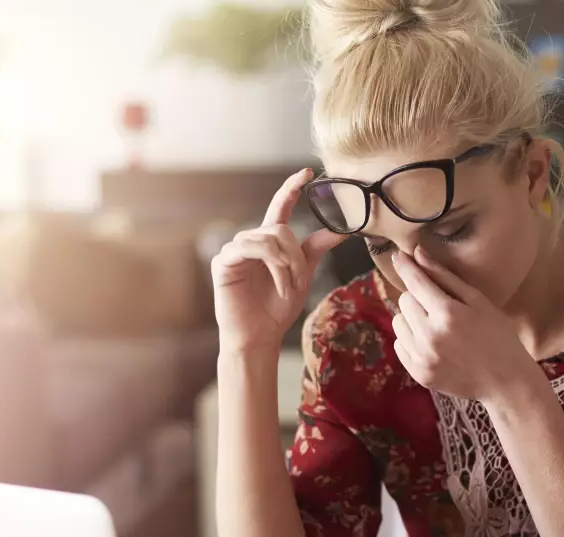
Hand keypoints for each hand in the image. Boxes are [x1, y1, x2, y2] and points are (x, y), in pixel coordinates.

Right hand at [212, 168, 346, 354]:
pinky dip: (273, 267)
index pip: (280, 207)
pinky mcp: (223, 262)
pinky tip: (279, 286)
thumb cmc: (277, 309)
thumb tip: (339, 231)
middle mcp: (251, 241)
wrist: (260, 336)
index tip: (306, 172)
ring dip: (286, 264)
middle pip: (281, 228)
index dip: (291, 188)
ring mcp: (235, 250)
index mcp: (269, 242)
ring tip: (289, 287)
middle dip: (297, 255)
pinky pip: (252, 250)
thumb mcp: (302, 276)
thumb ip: (314, 251)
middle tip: (300, 280)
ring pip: (268, 238)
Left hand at [391, 247, 543, 402]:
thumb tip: (418, 253)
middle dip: (418, 298)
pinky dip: (411, 340)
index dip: (405, 266)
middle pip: (404, 300)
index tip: (398, 255)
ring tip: (436, 326)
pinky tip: (433, 343)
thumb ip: (445, 277)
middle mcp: (430, 335)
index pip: (415, 282)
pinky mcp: (418, 373)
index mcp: (448, 313)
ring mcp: (422, 357)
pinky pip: (399, 344)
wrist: (505, 381)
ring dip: (412, 319)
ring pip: (398, 322)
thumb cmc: (497, 335)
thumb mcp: (478, 301)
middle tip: (439, 306)